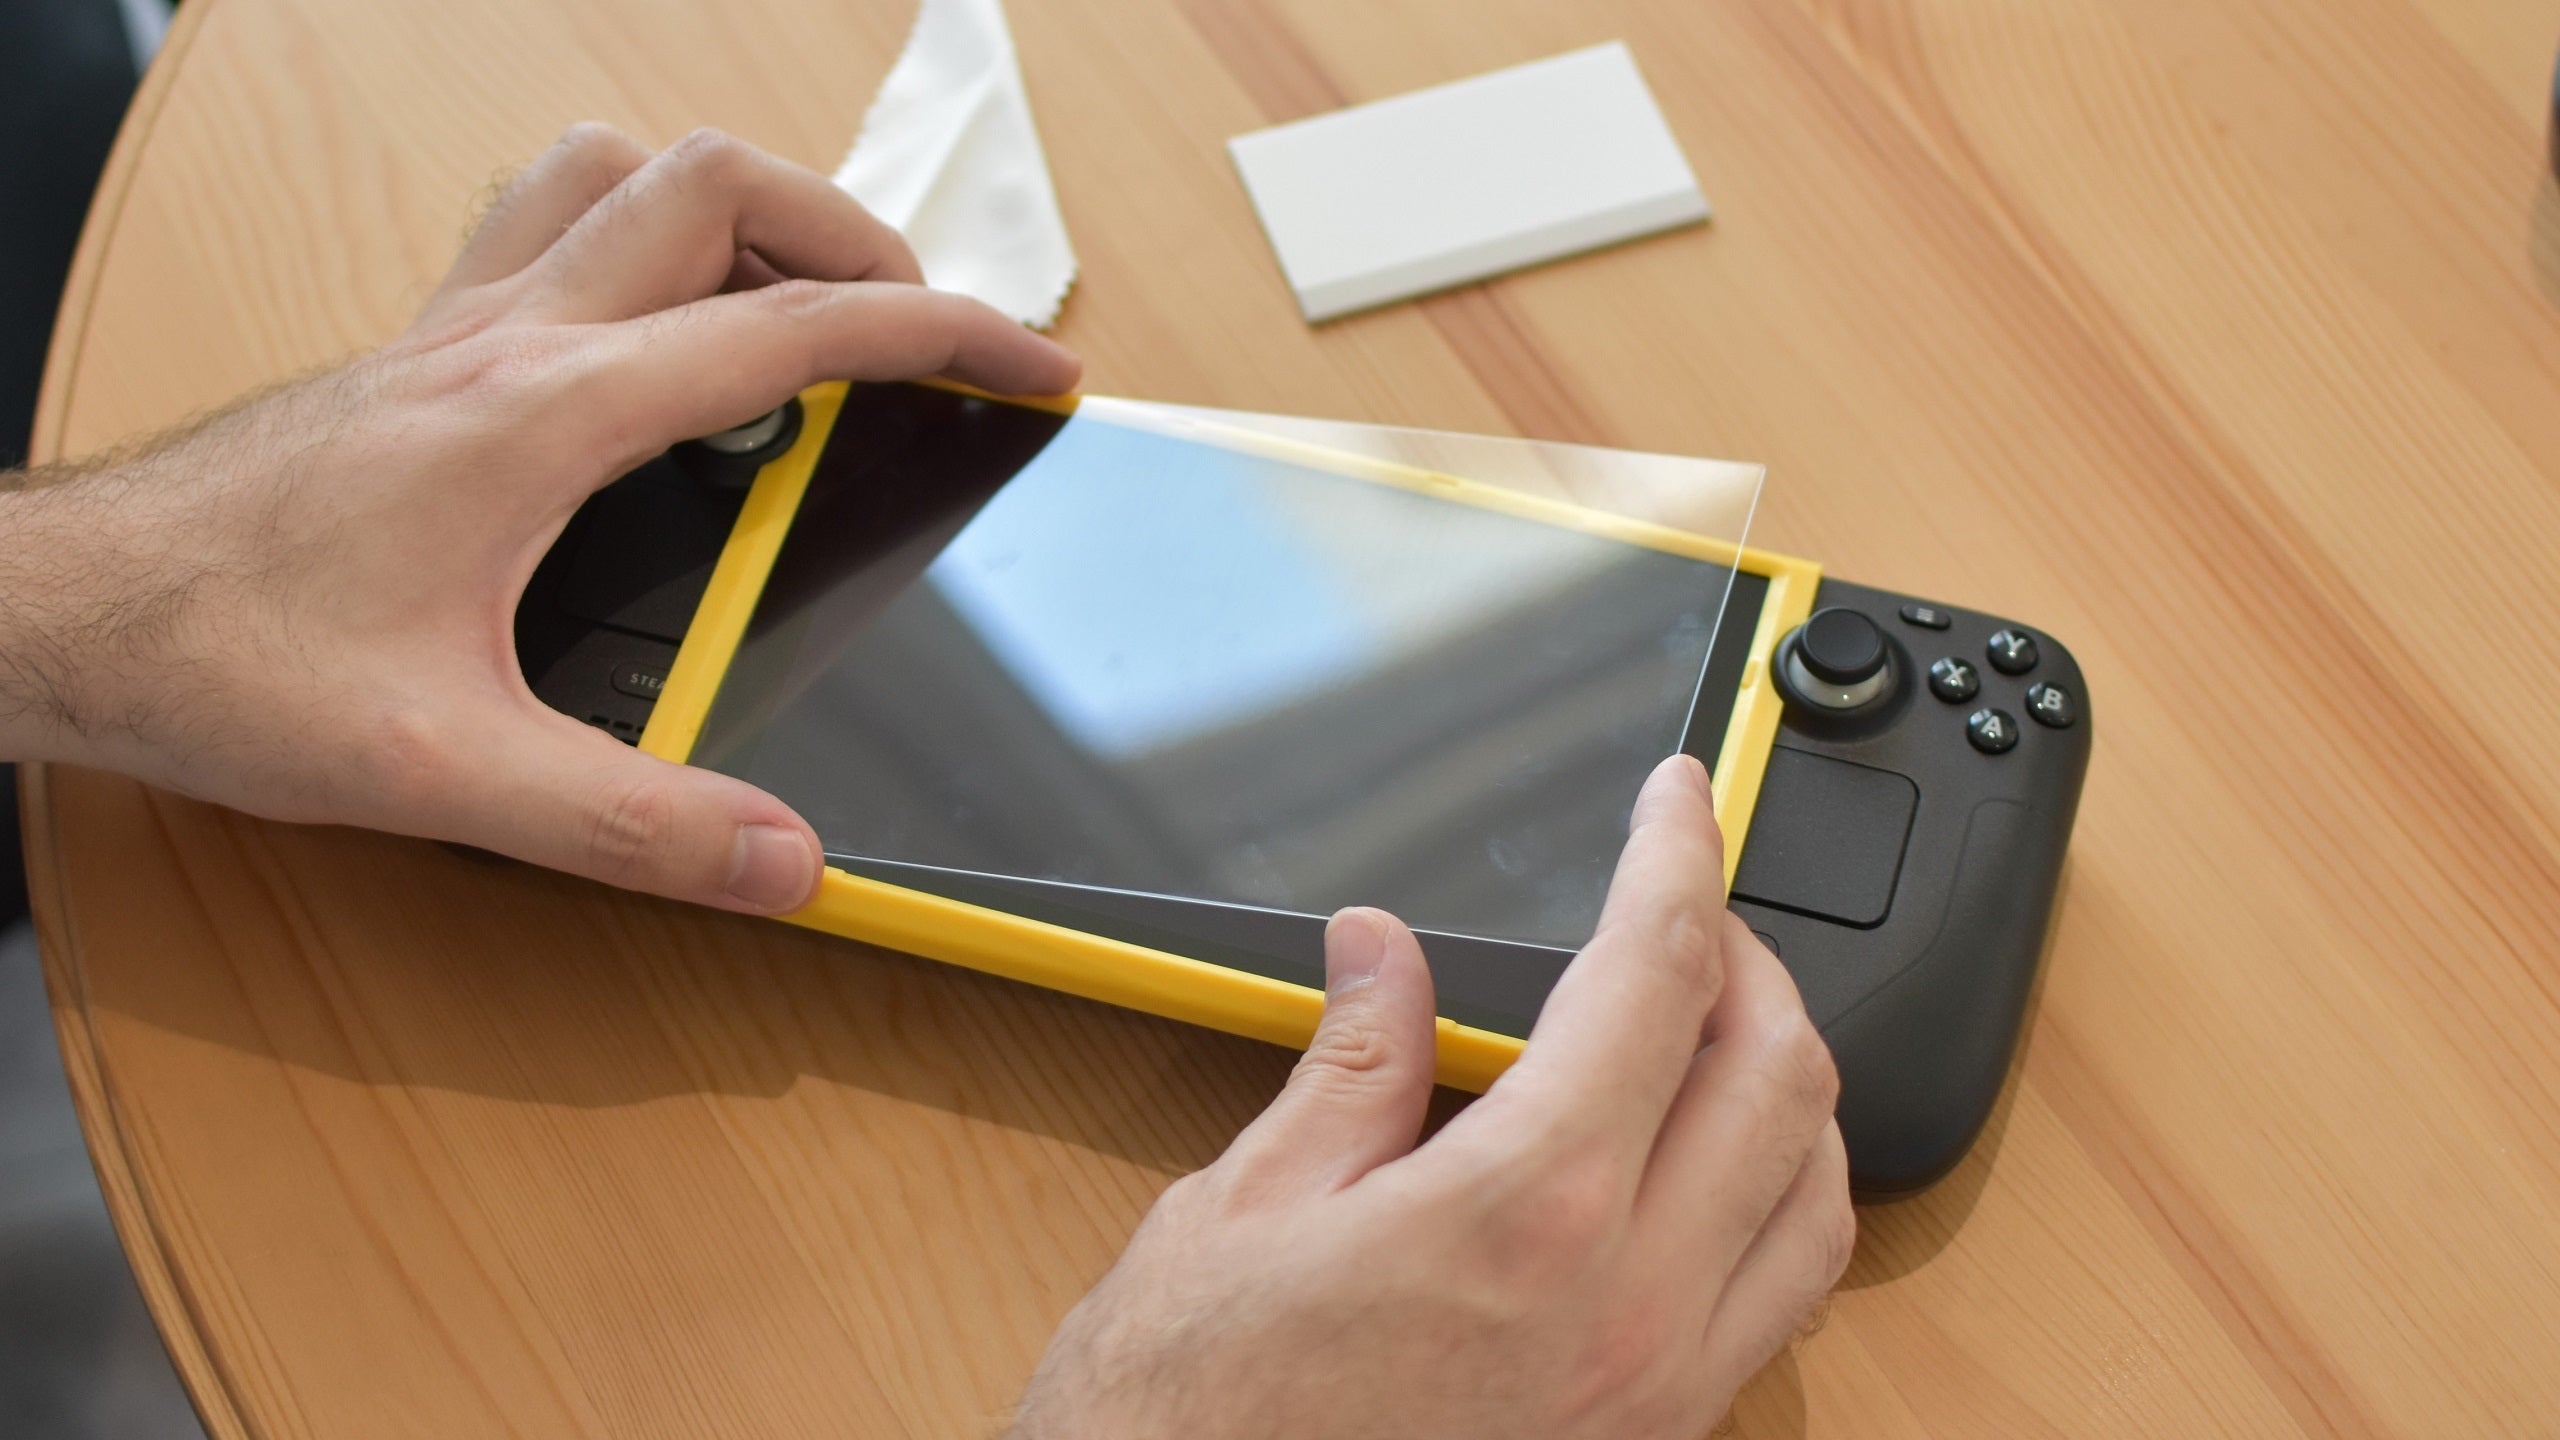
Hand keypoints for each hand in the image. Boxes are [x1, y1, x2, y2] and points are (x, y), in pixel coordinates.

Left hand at [0, 124, 1077, 911]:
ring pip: (620, 172)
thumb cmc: (220, 662)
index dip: (941, 333)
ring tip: (800, 297)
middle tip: (919, 329)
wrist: (60, 613)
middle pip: (718, 188)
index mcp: (545, 417)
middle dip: (856, 235)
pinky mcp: (416, 350)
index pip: (793, 330)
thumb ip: (630, 824)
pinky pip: (545, 223)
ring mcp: (455, 329)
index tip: (1028, 362)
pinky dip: (632, 234)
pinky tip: (650, 330)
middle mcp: (506, 340)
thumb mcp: (445, 770)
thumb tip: (784, 859)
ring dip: (736, 206)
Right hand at [1010, 755, 1853, 1439]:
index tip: (1679, 799)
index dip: (1678, 859)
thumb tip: (1385, 955)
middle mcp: (1628, 1310)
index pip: (1659, 979)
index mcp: (1525, 1217)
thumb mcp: (1235, 1217)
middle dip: (1751, 957)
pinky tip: (1708, 1172)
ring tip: (1714, 1026)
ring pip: (1820, 1196)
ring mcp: (1659, 1395)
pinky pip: (1783, 1301)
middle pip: (1780, 1075)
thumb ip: (1348, 1070)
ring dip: (1790, 1084)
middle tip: (1685, 906)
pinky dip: (1780, 1201)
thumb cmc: (1186, 1432)